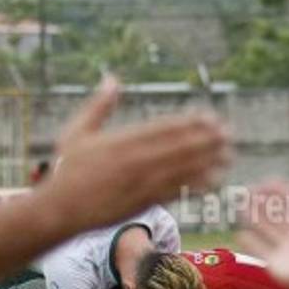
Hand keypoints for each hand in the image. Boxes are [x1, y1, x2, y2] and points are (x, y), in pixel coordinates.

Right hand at [49, 75, 230, 231]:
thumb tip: (111, 78)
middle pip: (179, 147)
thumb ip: (99, 106)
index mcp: (122, 140)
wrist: (60, 210)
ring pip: (181, 170)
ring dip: (208, 161)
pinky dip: (196, 186)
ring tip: (229, 154)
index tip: (209, 117)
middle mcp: (135, 160)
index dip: (190, 122)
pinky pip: (175, 192)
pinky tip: (214, 180)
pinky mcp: (143, 203)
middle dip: (206, 140)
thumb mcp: (77, 132)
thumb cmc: (67, 170)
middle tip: (228, 133)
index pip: (164, 128)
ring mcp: (141, 183)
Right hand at [239, 150, 288, 288]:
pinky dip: (250, 243)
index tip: (264, 180)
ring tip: (239, 205)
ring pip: (266, 229)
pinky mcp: (278, 265)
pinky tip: (240, 233)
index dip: (277, 188)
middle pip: (276, 212)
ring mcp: (287, 249)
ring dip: (253, 216)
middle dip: (262, 201)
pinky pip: (260, 251)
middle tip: (246, 190)